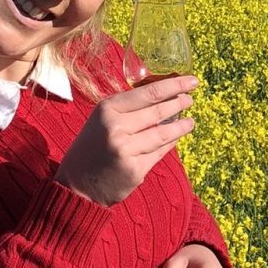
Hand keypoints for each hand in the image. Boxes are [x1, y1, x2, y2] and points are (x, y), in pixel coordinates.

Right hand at [55, 76, 196, 206]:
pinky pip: (159, 153)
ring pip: (163, 134)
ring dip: (180, 127)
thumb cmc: (90, 148)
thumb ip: (126, 109)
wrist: (77, 186)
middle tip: (191, 99)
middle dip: (179, 103)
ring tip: (190, 122)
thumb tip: (162, 97)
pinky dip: (170, 144)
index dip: (174, 85)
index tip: (190, 81)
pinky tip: (176, 138)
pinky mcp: (135, 170)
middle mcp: (116, 128)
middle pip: (158, 112)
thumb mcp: (101, 120)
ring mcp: (127, 150)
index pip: (148, 92)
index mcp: (107, 109)